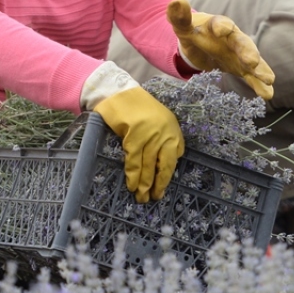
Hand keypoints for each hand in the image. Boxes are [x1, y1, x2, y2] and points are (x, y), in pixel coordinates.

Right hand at [92, 85, 183, 202]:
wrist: (120, 94)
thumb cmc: (138, 109)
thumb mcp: (161, 122)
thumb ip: (166, 140)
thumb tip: (168, 162)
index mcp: (173, 131)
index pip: (174, 159)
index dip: (167, 176)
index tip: (161, 188)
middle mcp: (165, 134)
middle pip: (164, 166)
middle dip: (158, 185)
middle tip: (154, 198)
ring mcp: (150, 136)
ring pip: (148, 167)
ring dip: (144, 185)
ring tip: (142, 198)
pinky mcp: (134, 138)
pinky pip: (134, 162)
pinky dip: (133, 176)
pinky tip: (132, 186)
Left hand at [167, 0, 274, 99]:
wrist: (200, 42)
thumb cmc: (193, 32)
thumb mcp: (183, 27)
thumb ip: (179, 17)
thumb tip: (176, 2)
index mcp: (218, 24)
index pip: (221, 23)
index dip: (222, 26)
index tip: (221, 29)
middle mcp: (233, 38)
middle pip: (242, 43)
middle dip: (247, 51)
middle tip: (252, 61)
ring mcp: (240, 54)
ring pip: (252, 60)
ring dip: (260, 69)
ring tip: (269, 80)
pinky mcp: (242, 68)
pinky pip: (252, 76)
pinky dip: (260, 84)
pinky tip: (268, 94)